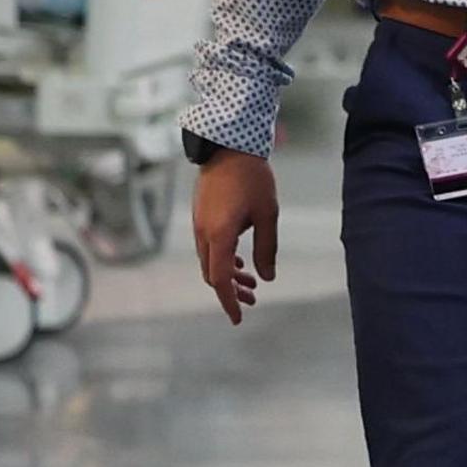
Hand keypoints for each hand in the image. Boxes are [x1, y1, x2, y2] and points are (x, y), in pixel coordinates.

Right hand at [192, 150, 276, 325]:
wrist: (227, 148)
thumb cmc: (253, 180)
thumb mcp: (268, 215)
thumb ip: (267, 248)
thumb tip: (267, 278)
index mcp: (218, 236)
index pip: (220, 280)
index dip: (229, 302)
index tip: (239, 318)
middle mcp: (203, 234)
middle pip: (213, 275)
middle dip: (231, 291)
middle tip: (254, 298)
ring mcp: (199, 225)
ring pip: (210, 262)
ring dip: (228, 275)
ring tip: (252, 282)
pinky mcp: (200, 217)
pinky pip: (208, 248)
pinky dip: (223, 259)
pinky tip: (240, 260)